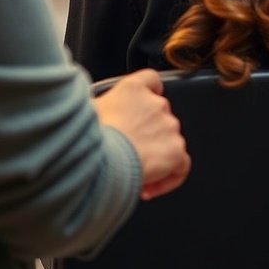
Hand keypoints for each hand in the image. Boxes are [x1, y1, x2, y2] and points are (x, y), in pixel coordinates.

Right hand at [93, 69, 190, 200]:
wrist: (100, 157)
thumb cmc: (89, 135)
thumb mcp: (88, 111)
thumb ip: (101, 108)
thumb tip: (91, 115)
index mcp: (134, 88)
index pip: (151, 80)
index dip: (151, 93)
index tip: (144, 108)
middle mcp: (156, 104)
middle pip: (161, 116)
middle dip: (148, 136)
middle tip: (129, 154)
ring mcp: (169, 126)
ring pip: (170, 141)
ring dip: (156, 159)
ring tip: (133, 175)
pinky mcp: (175, 150)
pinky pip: (181, 166)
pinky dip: (169, 178)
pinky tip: (149, 188)